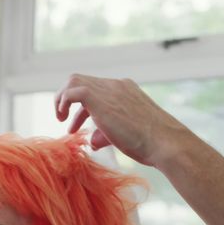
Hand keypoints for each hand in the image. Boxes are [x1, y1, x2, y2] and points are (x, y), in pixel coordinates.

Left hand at [54, 73, 187, 165]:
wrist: (164, 142)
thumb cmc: (151, 143)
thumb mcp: (126, 136)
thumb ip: (106, 134)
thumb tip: (93, 141)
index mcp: (127, 90)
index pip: (98, 89)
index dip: (85, 107)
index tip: (80, 124)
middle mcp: (117, 85)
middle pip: (84, 81)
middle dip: (70, 99)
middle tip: (64, 118)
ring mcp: (109, 89)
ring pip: (74, 81)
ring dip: (62, 97)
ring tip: (59, 117)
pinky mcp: (99, 98)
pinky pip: (72, 91)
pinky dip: (63, 101)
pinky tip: (63, 117)